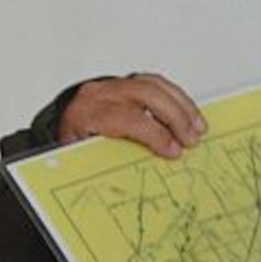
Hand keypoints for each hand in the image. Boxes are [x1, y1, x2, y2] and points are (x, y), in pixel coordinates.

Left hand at [58, 73, 205, 158]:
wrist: (63, 124)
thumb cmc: (72, 144)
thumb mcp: (81, 159)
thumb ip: (105, 162)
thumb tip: (133, 179)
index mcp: (86, 114)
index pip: (127, 118)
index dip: (154, 134)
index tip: (173, 151)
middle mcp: (100, 94)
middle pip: (145, 95)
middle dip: (174, 117)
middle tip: (191, 140)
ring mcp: (113, 85)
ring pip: (153, 85)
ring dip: (180, 105)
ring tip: (197, 127)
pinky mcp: (125, 83)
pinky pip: (154, 82)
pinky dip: (175, 96)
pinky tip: (187, 111)